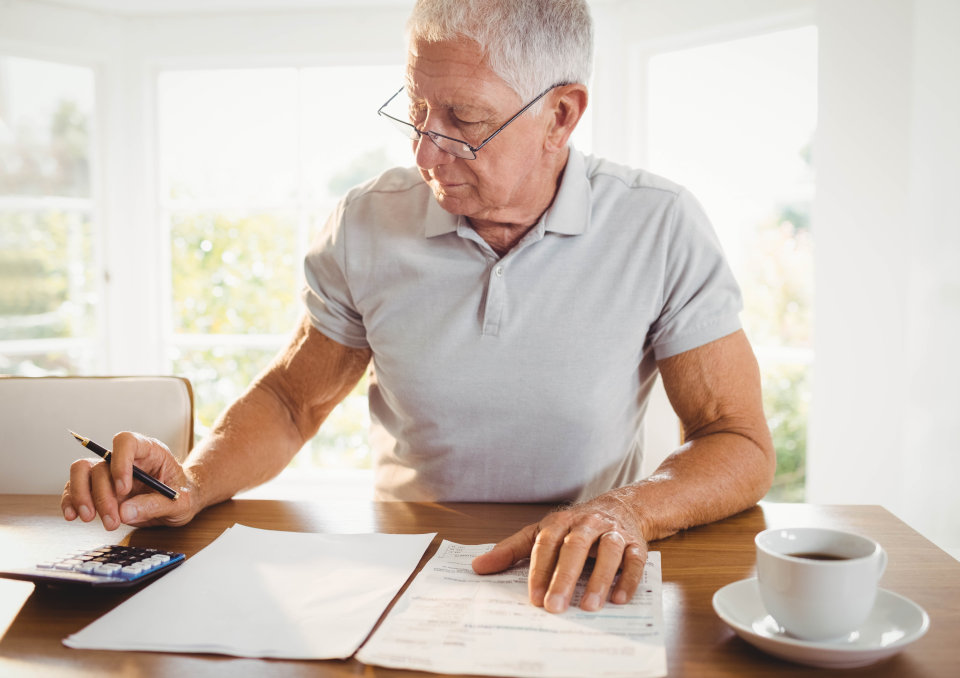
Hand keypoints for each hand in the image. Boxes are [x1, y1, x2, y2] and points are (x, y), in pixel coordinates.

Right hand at [61, 431, 198, 529]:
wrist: (178, 504)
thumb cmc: (182, 496)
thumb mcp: (180, 503)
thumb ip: (157, 505)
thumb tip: (125, 512)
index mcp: (149, 451)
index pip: (127, 442)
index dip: (120, 461)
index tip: (123, 489)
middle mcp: (125, 458)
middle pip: (102, 464)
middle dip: (103, 495)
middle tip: (112, 520)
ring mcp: (109, 472)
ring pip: (82, 472)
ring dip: (82, 496)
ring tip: (91, 519)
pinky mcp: (98, 488)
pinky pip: (76, 488)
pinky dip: (71, 501)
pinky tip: (74, 516)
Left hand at [471, 493, 647, 612]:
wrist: (620, 507)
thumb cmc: (574, 527)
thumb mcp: (540, 533)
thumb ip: (511, 550)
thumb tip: (478, 567)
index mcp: (560, 522)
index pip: (546, 544)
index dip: (539, 571)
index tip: (533, 598)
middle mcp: (587, 524)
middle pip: (575, 547)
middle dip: (565, 578)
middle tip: (555, 606)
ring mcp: (613, 533)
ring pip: (608, 552)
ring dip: (600, 579)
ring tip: (589, 607)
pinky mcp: (635, 544)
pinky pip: (635, 560)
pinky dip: (628, 578)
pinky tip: (618, 599)